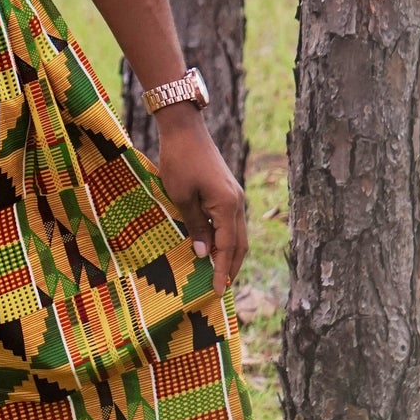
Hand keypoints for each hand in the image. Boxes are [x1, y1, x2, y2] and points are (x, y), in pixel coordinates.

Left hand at [153, 106, 247, 292]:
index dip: (222, 270)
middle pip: (239, 244)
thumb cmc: (179, 160)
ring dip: (230, 254)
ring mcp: (235, 196)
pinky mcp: (228, 191)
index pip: (228, 247)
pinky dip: (226, 238)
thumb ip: (195, 225)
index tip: (216, 291)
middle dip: (231, 267)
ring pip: (238, 233)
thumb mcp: (182, 196)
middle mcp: (237, 203)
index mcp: (227, 205)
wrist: (185, 129)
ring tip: (220, 274)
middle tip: (221, 289)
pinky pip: (231, 222)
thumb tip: (205, 254)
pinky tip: (215, 247)